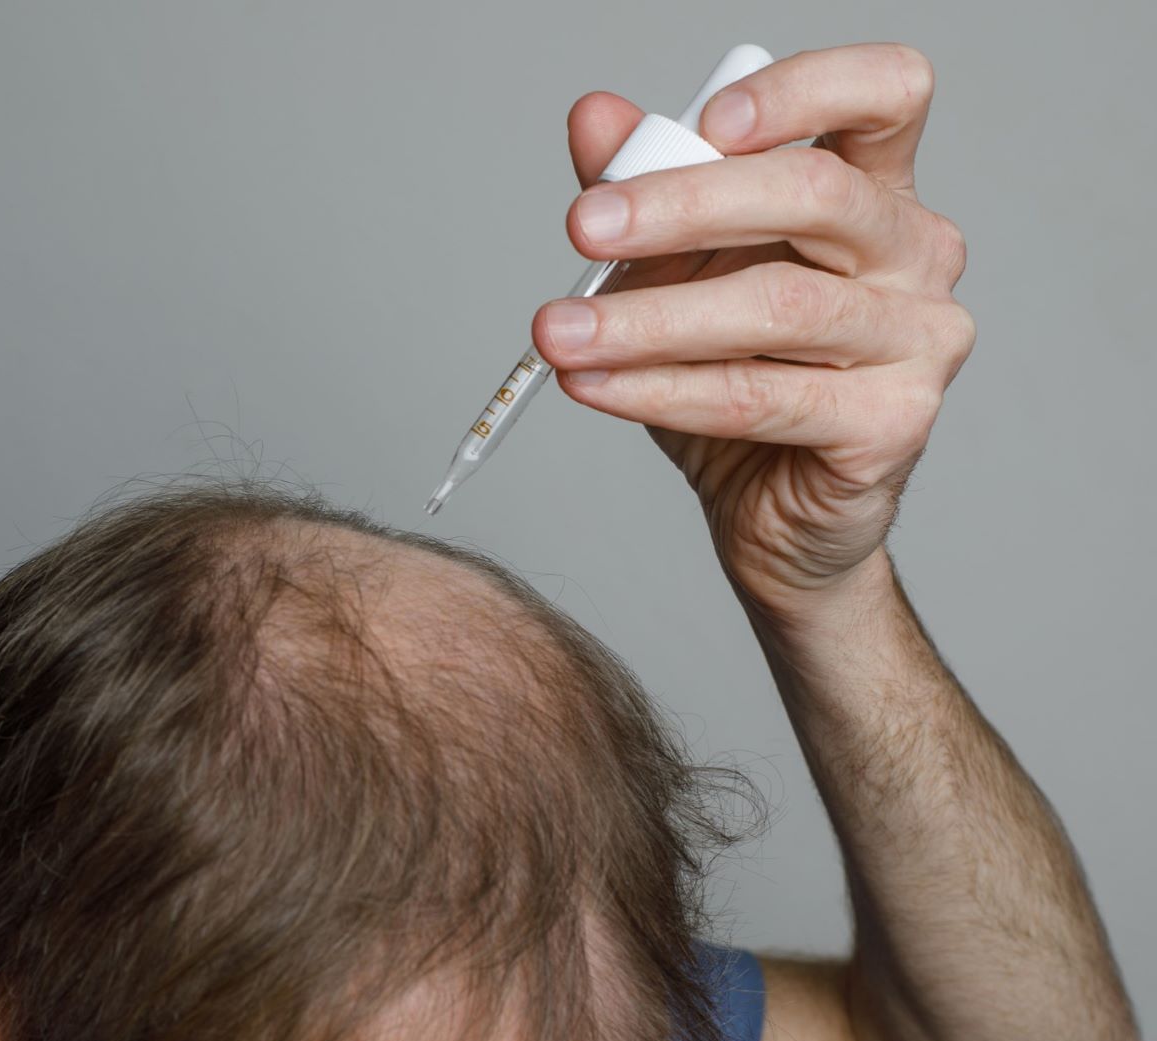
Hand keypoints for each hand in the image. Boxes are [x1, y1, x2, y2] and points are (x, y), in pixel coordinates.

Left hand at [533, 43, 974, 620]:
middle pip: (816, 193)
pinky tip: (594, 385)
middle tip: (583, 228)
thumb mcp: (677, 275)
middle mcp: (916, 255)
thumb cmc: (738, 379)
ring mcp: (919, 340)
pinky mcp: (894, 424)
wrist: (769, 512)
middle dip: (681, 206)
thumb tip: (594, 118)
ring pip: (777, 306)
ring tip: (558, 332)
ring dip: (648, 319)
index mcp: (877, 191)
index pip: (886, 93)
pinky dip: (661, 391)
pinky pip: (760, 398)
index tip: (706, 120)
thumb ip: (646, 193)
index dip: (804, 90)